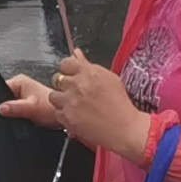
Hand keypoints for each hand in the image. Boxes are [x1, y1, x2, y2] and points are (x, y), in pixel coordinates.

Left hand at [0, 49, 153, 159]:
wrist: (126, 129)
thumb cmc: (120, 104)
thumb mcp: (108, 79)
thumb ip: (89, 67)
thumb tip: (75, 53)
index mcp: (90, 72)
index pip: (66, 63)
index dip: (68, 72)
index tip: (73, 79)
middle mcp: (79, 85)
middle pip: (58, 80)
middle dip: (65, 88)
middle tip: (77, 98)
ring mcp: (72, 102)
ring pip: (54, 96)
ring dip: (61, 102)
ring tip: (78, 109)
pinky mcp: (68, 118)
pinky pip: (58, 113)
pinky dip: (64, 116)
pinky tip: (78, 119)